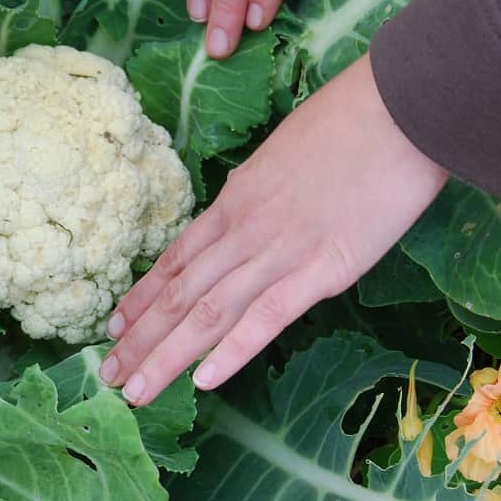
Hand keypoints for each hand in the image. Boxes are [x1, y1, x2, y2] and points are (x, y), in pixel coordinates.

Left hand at [98, 55, 448, 405]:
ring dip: (167, 356)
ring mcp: (278, 251)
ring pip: (208, 312)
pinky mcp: (322, 269)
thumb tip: (240, 204)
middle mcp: (243, 231)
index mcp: (234, 201)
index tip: (113, 325)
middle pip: (179, 294)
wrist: (394, 108)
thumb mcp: (281, 155)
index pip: (175, 260)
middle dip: (139, 339)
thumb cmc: (347, 122)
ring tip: (134, 392)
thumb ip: (256, 190)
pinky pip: (266, 316)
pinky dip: (232, 350)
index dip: (142, 297)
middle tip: (106, 375)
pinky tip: (204, 381)